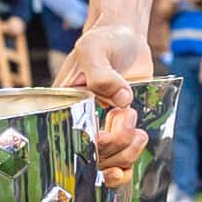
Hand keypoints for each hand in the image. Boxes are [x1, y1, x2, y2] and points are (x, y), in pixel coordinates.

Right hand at [59, 20, 154, 178]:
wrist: (125, 37)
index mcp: (64, 107)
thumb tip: (122, 99)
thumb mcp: (94, 48)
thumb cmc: (104, 40)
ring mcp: (99, 128)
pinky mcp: (118, 130)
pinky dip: (129, 162)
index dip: (94, 143)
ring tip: (138, 130)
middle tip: (128, 114)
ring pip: (106, 164)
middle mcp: (79, 122)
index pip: (71, 142)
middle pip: (91, 158)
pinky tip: (137, 146)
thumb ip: (102, 73)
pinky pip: (119, 160)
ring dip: (126, 154)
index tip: (113, 121)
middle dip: (115, 144)